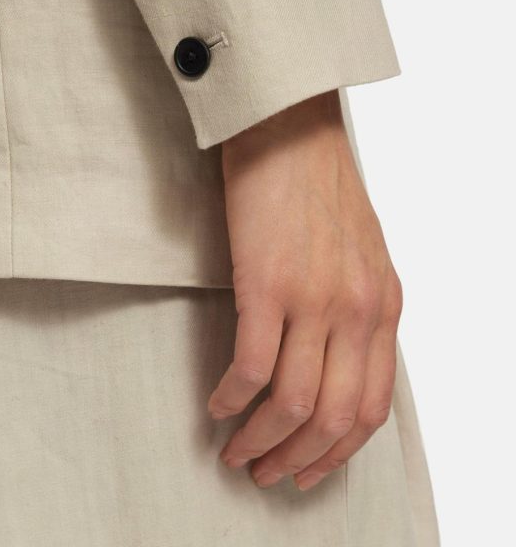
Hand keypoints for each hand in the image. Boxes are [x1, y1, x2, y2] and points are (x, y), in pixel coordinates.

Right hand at [207, 90, 402, 490]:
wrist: (289, 127)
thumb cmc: (317, 184)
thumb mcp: (362, 252)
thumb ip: (358, 309)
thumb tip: (332, 366)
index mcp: (384, 305)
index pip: (372, 408)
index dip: (337, 453)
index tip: (309, 471)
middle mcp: (357, 310)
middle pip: (333, 419)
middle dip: (298, 461)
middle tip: (266, 473)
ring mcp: (314, 299)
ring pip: (292, 405)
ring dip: (261, 441)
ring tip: (237, 451)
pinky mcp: (267, 284)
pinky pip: (250, 369)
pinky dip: (232, 400)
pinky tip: (217, 405)